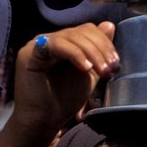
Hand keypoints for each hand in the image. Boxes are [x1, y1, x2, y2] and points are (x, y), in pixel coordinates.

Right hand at [11, 22, 119, 136]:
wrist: (44, 122)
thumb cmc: (64, 100)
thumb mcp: (89, 74)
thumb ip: (97, 51)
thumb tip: (109, 25)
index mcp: (63, 42)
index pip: (87, 31)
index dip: (104, 43)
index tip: (116, 65)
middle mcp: (50, 39)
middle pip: (81, 31)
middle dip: (101, 49)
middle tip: (111, 69)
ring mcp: (38, 43)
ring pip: (72, 36)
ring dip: (92, 53)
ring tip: (102, 72)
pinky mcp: (30, 52)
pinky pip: (57, 44)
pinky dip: (75, 54)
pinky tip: (85, 68)